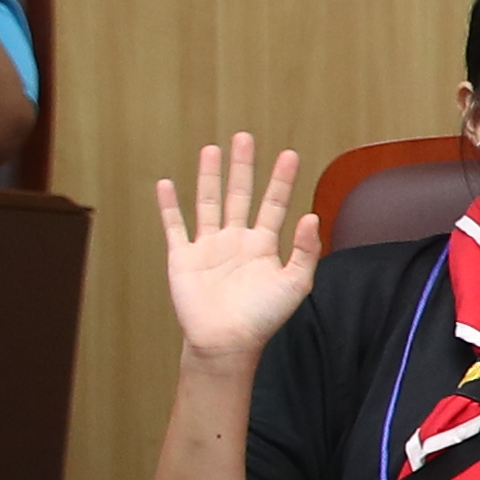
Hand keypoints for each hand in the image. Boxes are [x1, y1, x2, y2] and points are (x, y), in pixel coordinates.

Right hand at [156, 134, 322, 368]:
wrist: (227, 342)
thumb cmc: (263, 318)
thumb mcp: (295, 284)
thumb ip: (306, 251)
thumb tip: (312, 216)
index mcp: (264, 245)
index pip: (274, 204)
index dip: (281, 179)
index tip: (289, 154)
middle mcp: (236, 240)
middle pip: (239, 194)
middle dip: (243, 167)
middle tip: (244, 137)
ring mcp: (208, 247)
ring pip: (208, 202)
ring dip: (209, 176)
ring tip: (212, 149)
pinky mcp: (183, 257)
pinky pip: (175, 226)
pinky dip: (169, 206)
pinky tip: (167, 184)